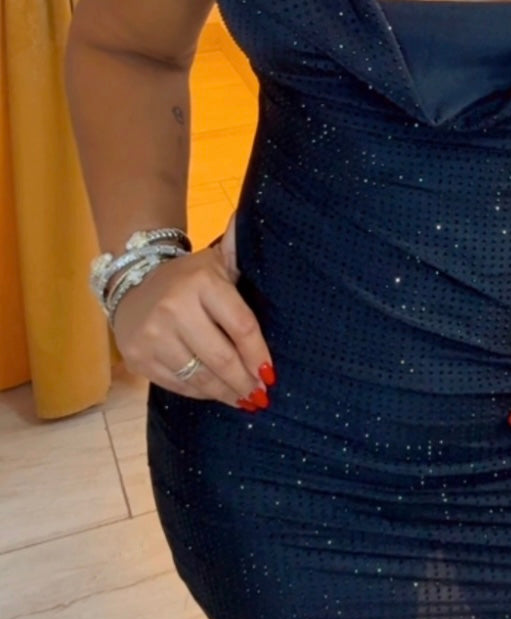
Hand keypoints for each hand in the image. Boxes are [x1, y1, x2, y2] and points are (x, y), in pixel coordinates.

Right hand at [111, 212, 273, 409]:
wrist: (131, 282)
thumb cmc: (187, 278)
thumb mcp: (215, 260)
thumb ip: (237, 248)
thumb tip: (252, 217)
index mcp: (201, 283)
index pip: (241, 327)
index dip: (259, 354)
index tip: (272, 374)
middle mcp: (174, 309)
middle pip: (221, 357)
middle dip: (245, 381)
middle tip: (260, 397)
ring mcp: (153, 335)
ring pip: (200, 376)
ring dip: (225, 393)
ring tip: (243, 400)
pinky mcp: (139, 357)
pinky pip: (178, 384)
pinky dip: (200, 393)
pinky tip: (215, 394)